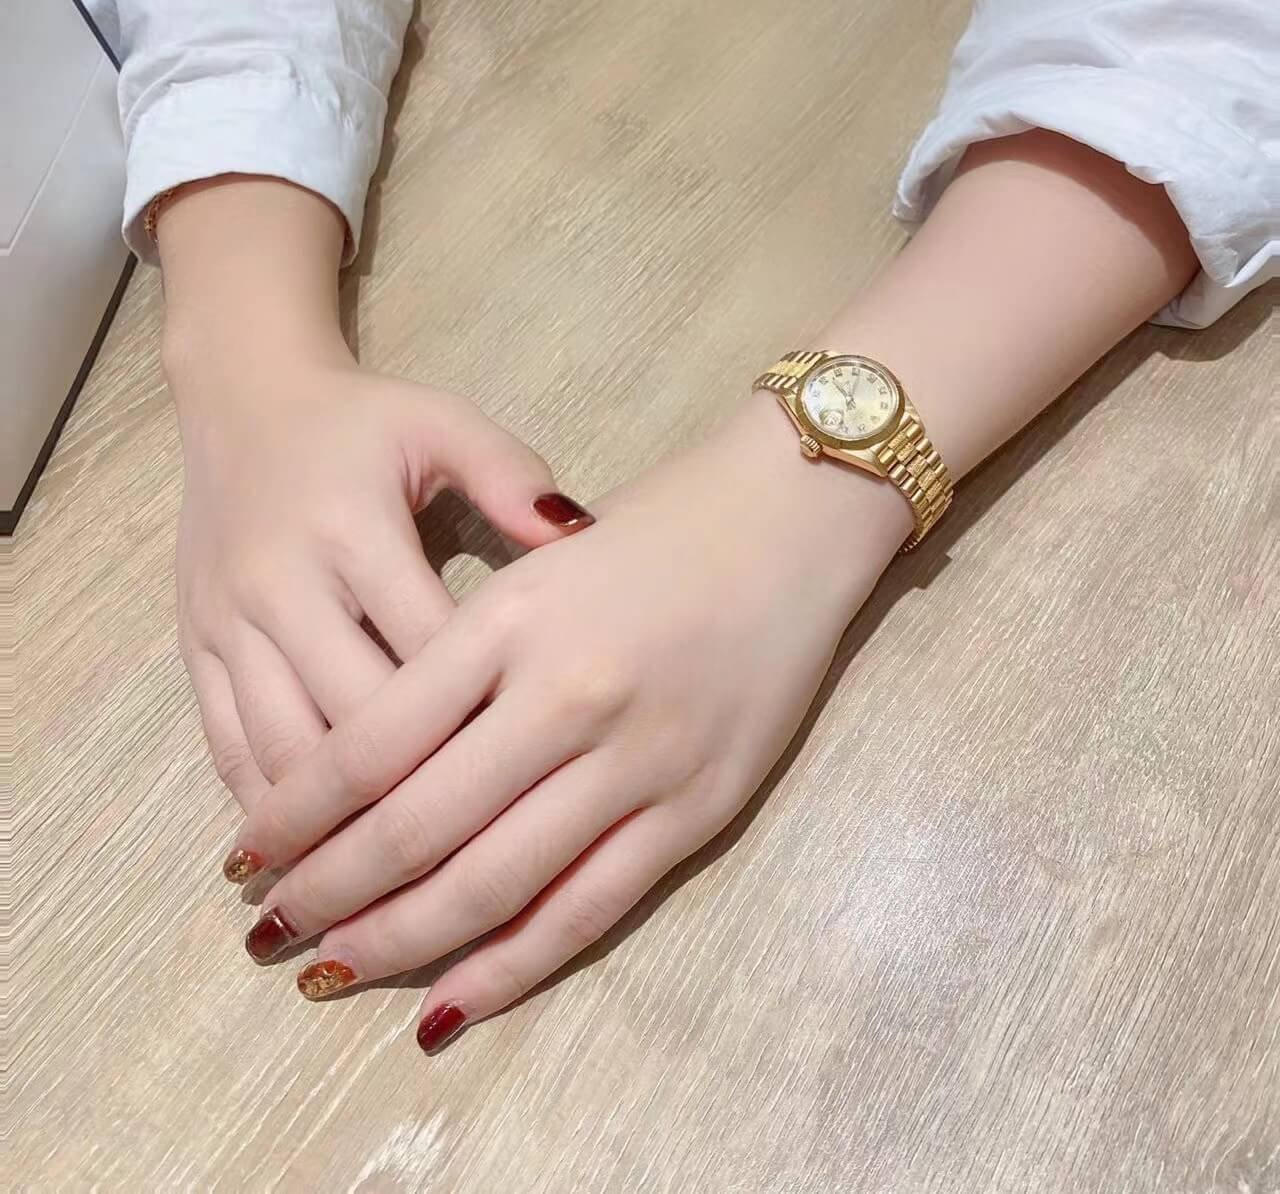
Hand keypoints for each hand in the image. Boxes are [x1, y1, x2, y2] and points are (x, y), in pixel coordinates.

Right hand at [155, 176, 589, 825]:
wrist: (244, 397)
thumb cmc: (366, 423)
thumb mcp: (443, 426)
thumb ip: (512, 479)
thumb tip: (583, 537)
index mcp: (355, 532)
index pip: (427, 654)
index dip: (482, 728)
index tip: (541, 794)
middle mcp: (284, 587)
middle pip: (352, 725)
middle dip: (410, 810)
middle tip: (475, 881)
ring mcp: (229, 624)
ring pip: (282, 752)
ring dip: (331, 836)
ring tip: (383, 904)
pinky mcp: (193, 646)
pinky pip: (227, 745)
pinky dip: (266, 809)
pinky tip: (305, 864)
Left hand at [228, 394, 910, 1048]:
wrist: (789, 519)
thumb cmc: (654, 531)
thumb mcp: (534, 565)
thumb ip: (460, 655)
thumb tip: (367, 767)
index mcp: (510, 620)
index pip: (372, 743)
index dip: (297, 814)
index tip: (247, 854)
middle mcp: (566, 694)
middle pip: (417, 826)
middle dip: (328, 892)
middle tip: (269, 930)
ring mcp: (636, 760)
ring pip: (492, 883)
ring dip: (400, 941)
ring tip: (333, 970)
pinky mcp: (696, 810)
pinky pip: (587, 909)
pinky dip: (509, 966)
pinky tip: (451, 1002)